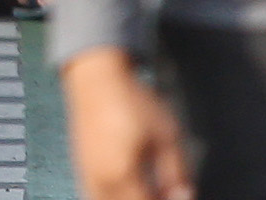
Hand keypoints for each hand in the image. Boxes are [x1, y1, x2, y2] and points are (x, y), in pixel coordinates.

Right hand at [63, 49, 192, 199]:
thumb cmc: (131, 102)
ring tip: (147, 189)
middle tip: (164, 191)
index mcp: (122, 176)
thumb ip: (176, 173)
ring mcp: (87, 178)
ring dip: (130, 199)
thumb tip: (183, 196)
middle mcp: (101, 182)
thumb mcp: (166, 135)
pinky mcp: (82, 170)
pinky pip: (96, 198)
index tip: (178, 194)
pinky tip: (129, 190)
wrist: (97, 78)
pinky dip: (114, 198)